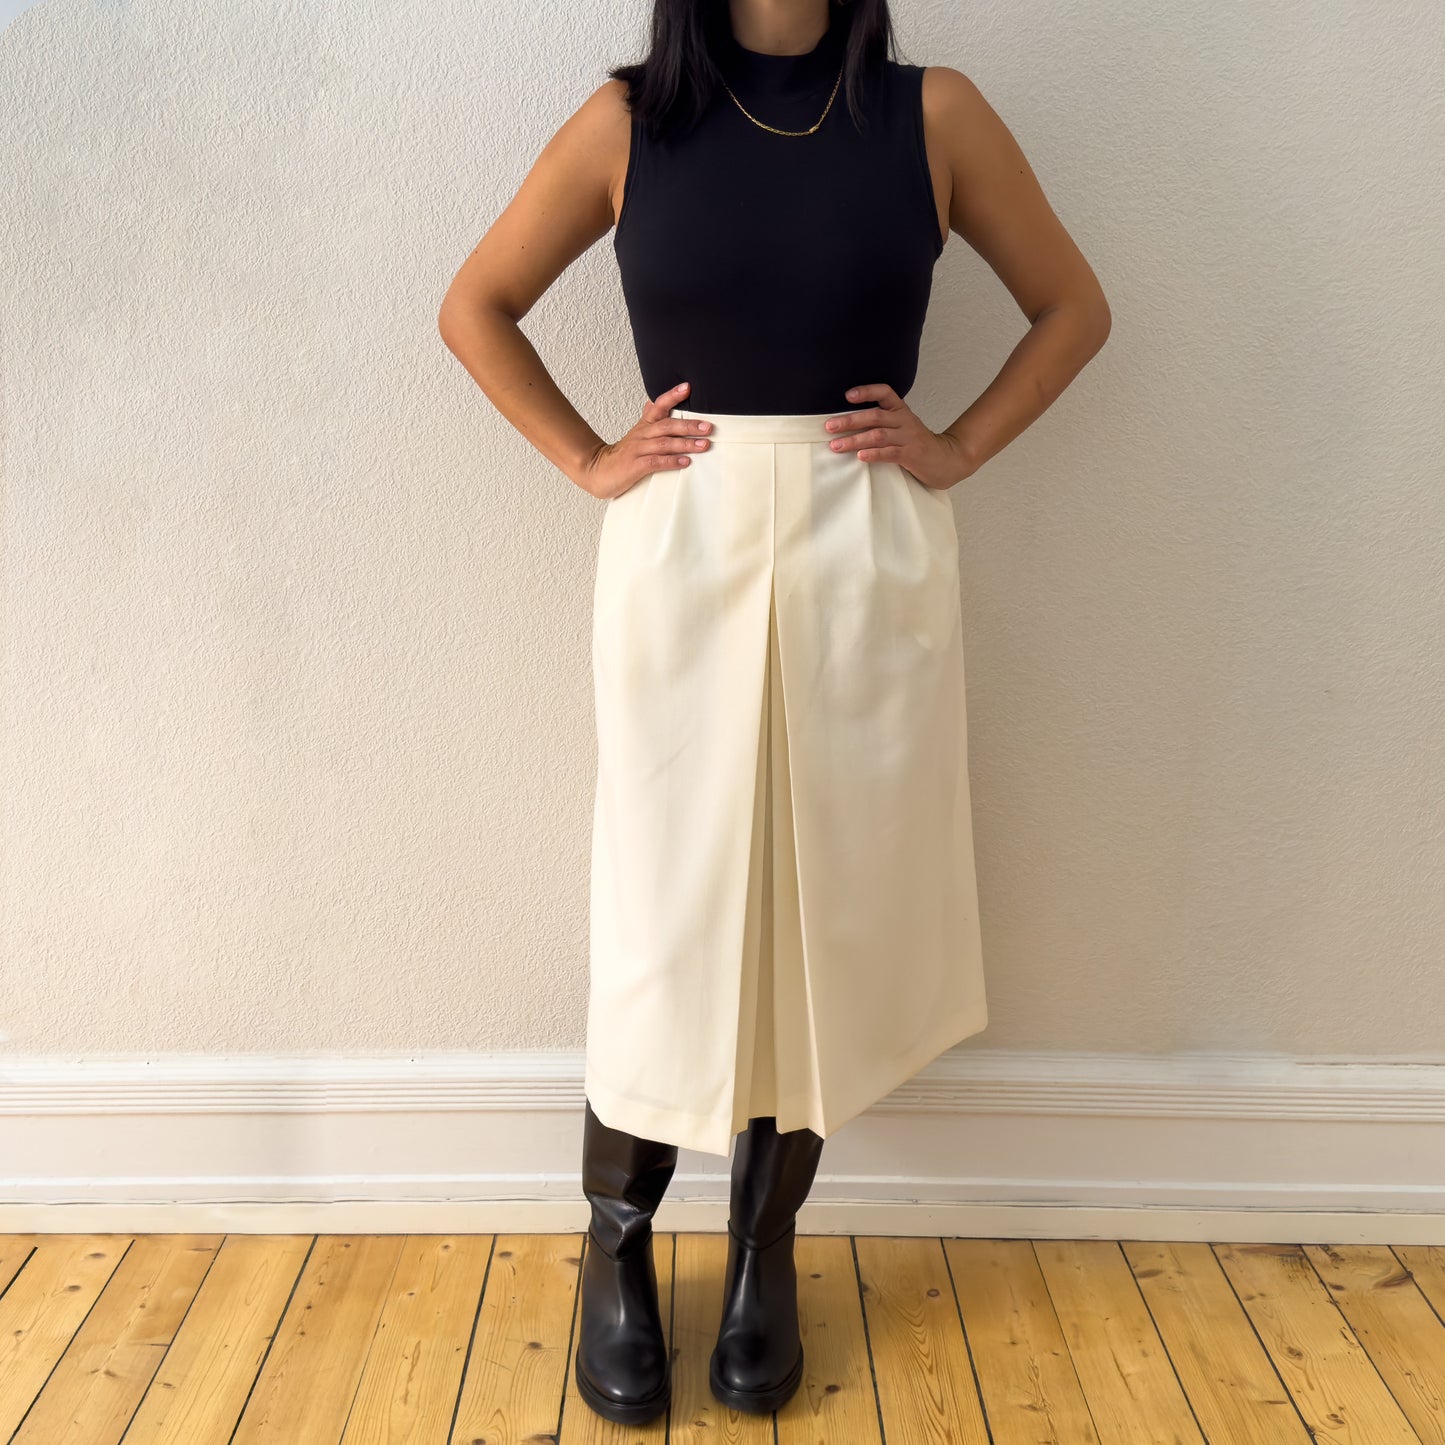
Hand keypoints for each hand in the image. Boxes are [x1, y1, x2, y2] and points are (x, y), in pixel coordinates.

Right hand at [577, 381, 712, 500]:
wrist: (597, 470)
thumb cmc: (622, 455)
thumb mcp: (636, 433)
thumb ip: (647, 419)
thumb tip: (653, 401)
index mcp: (644, 426)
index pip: (658, 406)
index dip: (672, 396)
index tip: (687, 387)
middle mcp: (642, 435)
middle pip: (667, 425)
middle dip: (689, 425)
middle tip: (708, 427)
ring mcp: (638, 450)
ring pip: (664, 443)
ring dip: (685, 444)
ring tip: (703, 445)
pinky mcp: (635, 466)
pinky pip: (655, 462)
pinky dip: (671, 461)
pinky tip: (685, 462)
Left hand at [824, 383, 977, 489]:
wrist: (947, 459)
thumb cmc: (917, 444)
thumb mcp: (901, 427)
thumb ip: (881, 422)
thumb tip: (847, 423)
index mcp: (900, 410)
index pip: (885, 392)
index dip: (867, 391)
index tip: (847, 396)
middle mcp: (904, 421)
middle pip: (875, 416)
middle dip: (850, 420)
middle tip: (829, 426)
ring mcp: (908, 438)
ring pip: (878, 435)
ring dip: (855, 440)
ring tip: (836, 446)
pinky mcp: (911, 455)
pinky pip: (890, 453)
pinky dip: (874, 454)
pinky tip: (860, 456)